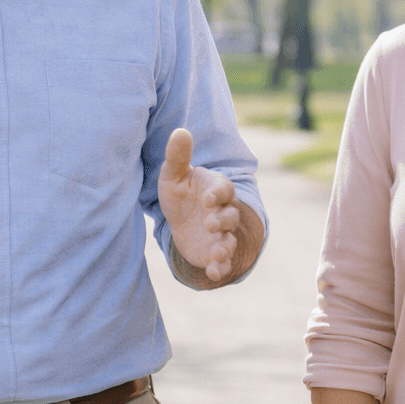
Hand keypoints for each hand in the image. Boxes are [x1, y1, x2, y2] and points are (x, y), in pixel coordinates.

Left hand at [158, 127, 241, 287]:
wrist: (180, 219)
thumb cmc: (180, 192)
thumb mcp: (173, 175)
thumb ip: (178, 156)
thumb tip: (180, 131)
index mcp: (215, 189)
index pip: (224, 189)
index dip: (218, 194)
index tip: (207, 199)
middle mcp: (223, 211)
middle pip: (230, 216)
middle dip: (222, 221)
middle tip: (210, 223)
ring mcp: (221, 233)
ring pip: (229, 239)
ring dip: (225, 246)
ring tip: (216, 252)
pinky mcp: (214, 252)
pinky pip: (222, 261)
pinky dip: (220, 267)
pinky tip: (213, 272)